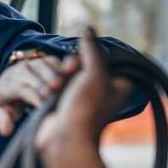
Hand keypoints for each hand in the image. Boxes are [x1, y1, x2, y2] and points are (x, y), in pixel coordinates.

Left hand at [0, 54, 79, 135]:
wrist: (10, 79)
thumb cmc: (7, 100)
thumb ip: (2, 119)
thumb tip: (6, 130)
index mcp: (7, 84)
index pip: (22, 89)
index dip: (35, 97)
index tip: (45, 107)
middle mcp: (20, 70)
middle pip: (37, 78)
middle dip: (49, 89)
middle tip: (62, 100)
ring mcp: (34, 63)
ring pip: (49, 69)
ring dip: (60, 80)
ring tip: (71, 91)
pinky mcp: (46, 59)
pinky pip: (58, 63)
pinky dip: (66, 71)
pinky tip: (74, 82)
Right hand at [35, 27, 131, 158]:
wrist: (62, 139)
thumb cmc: (85, 109)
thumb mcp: (94, 73)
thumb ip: (92, 50)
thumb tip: (88, 28)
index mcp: (117, 86)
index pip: (103, 59)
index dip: (89, 57)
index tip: (80, 64)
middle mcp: (102, 93)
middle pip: (84, 66)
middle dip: (71, 68)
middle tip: (68, 77)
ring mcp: (81, 100)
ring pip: (68, 76)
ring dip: (58, 78)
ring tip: (55, 90)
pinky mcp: (64, 105)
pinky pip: (57, 87)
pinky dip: (51, 87)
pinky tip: (49, 93)